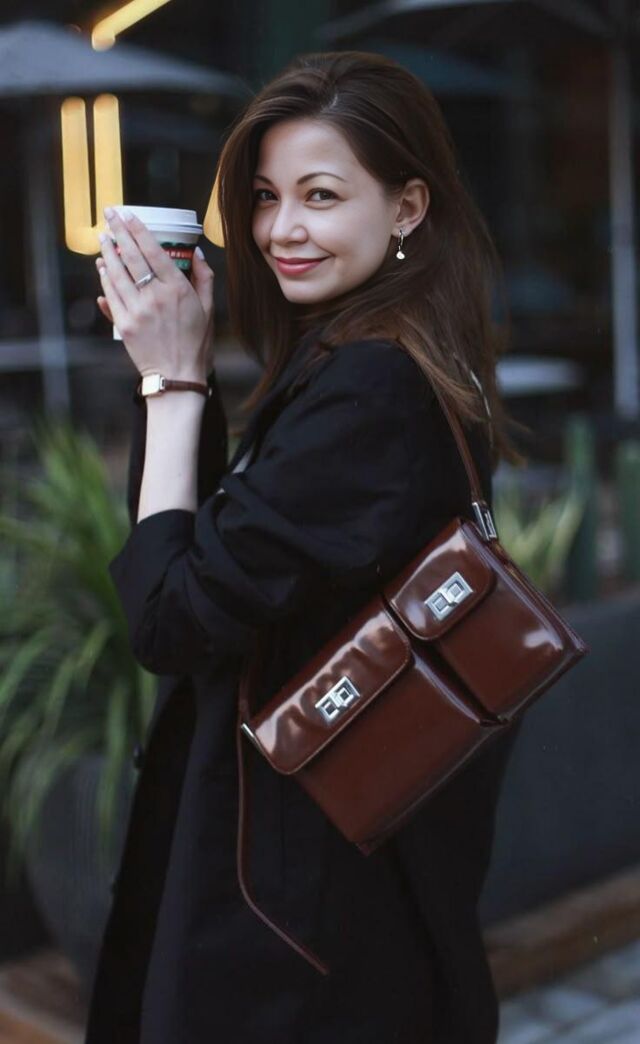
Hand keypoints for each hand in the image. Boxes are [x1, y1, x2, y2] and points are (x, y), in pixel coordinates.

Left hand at [96, 208, 214, 381]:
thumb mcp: (208, 309)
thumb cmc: (196, 344)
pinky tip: (103, 266)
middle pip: (131, 256)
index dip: (138, 230)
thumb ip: (204, 278)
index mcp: (177, 289)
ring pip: (117, 273)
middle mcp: (155, 296)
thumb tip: (196, 253)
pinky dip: (105, 278)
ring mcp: (137, 310)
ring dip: (108, 252)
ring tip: (103, 237)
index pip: (153, 251)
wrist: (177, 376)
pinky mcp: (125, 324)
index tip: (128, 215)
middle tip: (109, 214)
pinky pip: (111, 295)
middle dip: (118, 231)